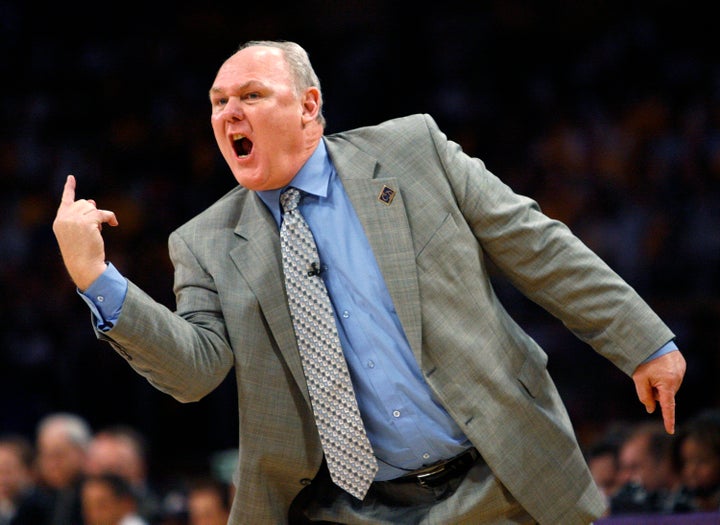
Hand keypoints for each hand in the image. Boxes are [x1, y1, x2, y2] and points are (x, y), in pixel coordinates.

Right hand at [52, 175, 118, 289]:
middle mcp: (64, 218)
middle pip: (84, 203)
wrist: (83, 265)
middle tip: (95, 227)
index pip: (66, 201)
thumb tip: (91, 201)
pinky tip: (114, 224)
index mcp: (59, 221)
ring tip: (98, 231)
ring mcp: (74, 219)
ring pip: (93, 208)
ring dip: (99, 217)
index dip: (69, 188)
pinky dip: (110, 217)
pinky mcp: (86, 222)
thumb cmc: (83, 252)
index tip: (71, 177)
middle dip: (92, 212)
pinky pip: (102, 213)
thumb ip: (83, 216)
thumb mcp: (80, 232)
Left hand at [632, 350, 685, 433]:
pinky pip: (673, 377)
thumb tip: (650, 409)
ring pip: (669, 386)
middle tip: (648, 379)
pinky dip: (666, 376)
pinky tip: (660, 366)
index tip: (670, 431)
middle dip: (656, 392)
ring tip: (654, 369)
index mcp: (667, 385)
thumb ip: (644, 396)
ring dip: (661, 384)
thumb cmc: (643, 360)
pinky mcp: (682, 365)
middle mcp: (678, 380)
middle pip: (665, 395)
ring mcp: (682, 372)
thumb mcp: (639, 379)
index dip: (668, 420)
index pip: (668, 407)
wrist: (652, 340)